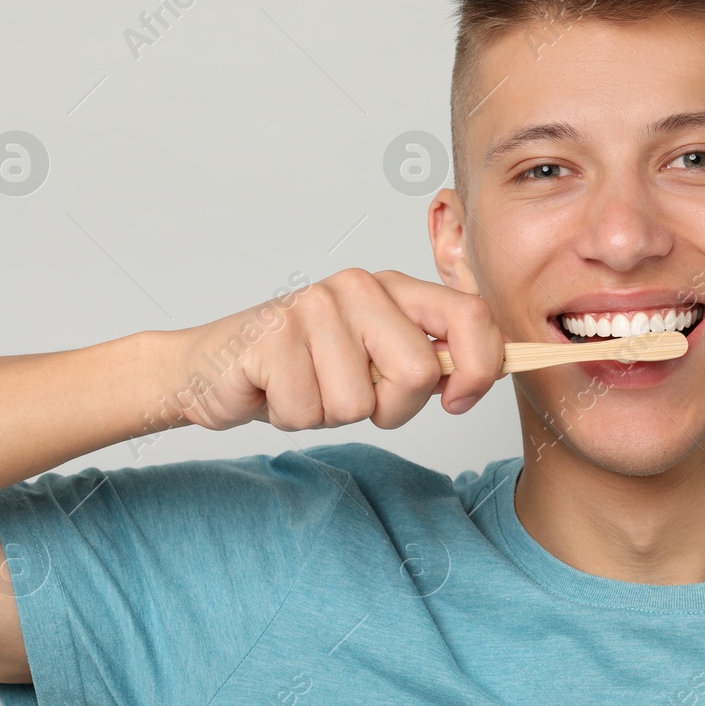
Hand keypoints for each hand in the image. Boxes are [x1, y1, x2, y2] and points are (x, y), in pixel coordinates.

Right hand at [160, 269, 504, 430]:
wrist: (215, 368)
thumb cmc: (305, 369)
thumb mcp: (379, 362)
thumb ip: (432, 359)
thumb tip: (489, 373)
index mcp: (394, 288)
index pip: (470, 315)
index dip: (480, 368)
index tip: (458, 399)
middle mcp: (357, 287)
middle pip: (419, 373)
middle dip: (392, 407)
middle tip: (354, 396)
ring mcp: (313, 308)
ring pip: (360, 403)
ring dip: (332, 415)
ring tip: (309, 388)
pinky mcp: (272, 337)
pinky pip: (310, 412)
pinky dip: (295, 418)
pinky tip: (277, 390)